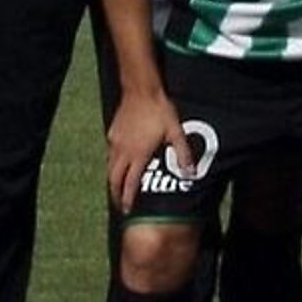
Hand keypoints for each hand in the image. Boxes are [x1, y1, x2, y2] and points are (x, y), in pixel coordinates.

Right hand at [107, 90, 193, 212]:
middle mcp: (123, 151)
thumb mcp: (176, 132)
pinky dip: (113, 165)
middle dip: (116, 194)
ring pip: (109, 168)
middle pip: (114, 179)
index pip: (130, 183)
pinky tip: (119, 166)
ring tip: (118, 189)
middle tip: (120, 205)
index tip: (127, 210)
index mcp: (138, 154)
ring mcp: (115, 143)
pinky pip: (110, 155)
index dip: (128, 198)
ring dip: (113, 181)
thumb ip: (183, 154)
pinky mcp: (112, 134)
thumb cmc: (160, 112)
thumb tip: (191, 173)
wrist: (141, 91)